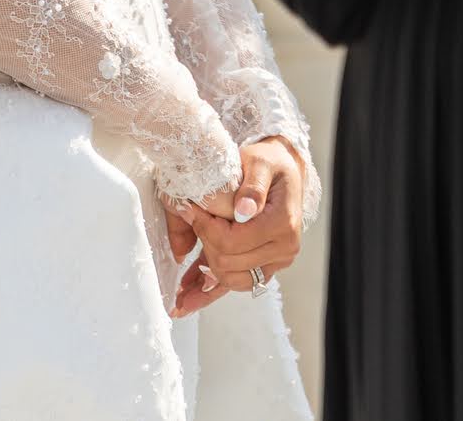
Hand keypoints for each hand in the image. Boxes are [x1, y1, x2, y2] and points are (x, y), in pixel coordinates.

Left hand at [170, 137, 305, 317]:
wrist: (282, 171)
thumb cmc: (269, 163)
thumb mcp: (260, 163)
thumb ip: (252, 186)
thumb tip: (243, 210)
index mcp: (283, 223)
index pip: (233, 241)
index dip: (205, 228)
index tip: (190, 209)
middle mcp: (283, 248)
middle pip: (228, 263)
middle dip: (204, 244)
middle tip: (190, 220)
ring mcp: (275, 261)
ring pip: (230, 280)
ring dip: (203, 276)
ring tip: (178, 282)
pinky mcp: (265, 267)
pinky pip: (234, 285)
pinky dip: (209, 294)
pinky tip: (187, 301)